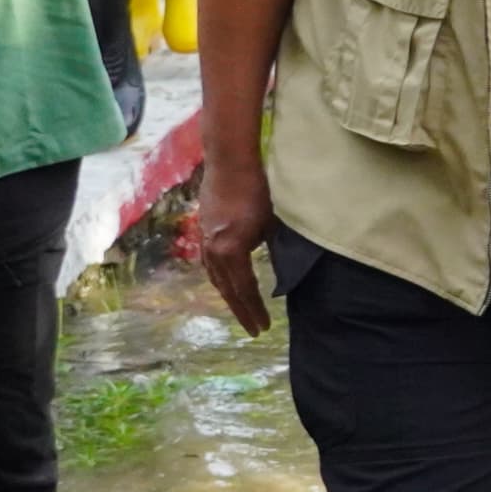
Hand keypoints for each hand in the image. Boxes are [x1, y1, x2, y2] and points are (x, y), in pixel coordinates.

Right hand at [195, 149, 273, 334]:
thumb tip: (286, 274)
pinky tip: (226, 282)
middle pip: (227, 289)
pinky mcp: (204, 230)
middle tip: (254, 328)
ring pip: (216, 277)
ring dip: (229, 296)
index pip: (245, 289)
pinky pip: (210, 264)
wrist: (229, 162)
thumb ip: (277, 250)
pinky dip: (220, 278)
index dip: (254, 310)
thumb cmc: (258, 190)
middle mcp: (212, 250)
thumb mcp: (274, 225)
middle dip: (241, 310)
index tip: (264, 327)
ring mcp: (205, 240)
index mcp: (230, 251)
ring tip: (241, 310)